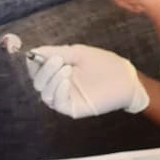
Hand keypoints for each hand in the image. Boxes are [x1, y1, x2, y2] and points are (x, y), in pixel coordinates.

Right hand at [27, 45, 149, 117]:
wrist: (125, 78)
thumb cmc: (104, 64)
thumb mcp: (78, 53)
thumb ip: (56, 52)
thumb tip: (34, 52)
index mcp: (58, 71)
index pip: (36, 69)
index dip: (33, 62)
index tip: (36, 54)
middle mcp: (58, 85)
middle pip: (38, 82)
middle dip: (44, 70)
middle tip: (58, 60)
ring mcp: (65, 97)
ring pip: (45, 93)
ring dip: (51, 79)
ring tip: (66, 69)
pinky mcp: (73, 108)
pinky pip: (57, 103)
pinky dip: (58, 91)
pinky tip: (66, 81)